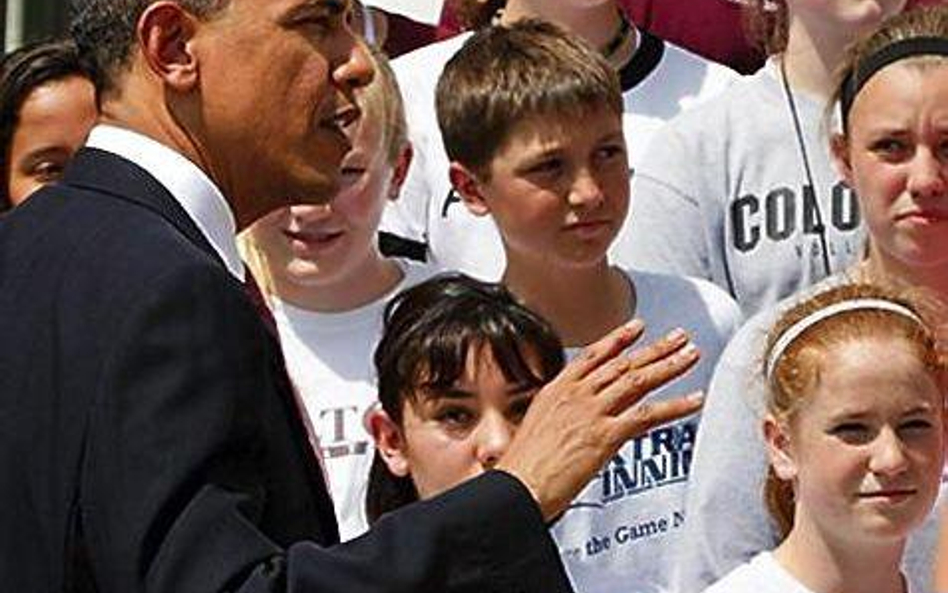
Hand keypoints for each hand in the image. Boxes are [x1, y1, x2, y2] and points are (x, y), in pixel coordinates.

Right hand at [495, 319, 701, 520]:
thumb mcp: (535, 429)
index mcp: (557, 391)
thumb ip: (559, 418)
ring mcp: (592, 412)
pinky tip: (694, 399)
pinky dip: (676, 405)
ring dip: (669, 366)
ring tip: (690, 355)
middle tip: (678, 337)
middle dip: (655, 348)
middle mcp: (576, 395)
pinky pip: (649, 414)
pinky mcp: (606, 435)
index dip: (618, 339)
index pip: (594, 356)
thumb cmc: (522, 467)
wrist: (516, 486)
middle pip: (623, 363)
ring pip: (638, 380)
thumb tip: (571, 422)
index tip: (636, 328)